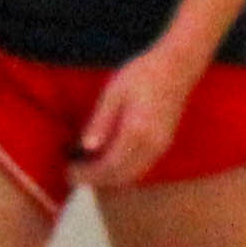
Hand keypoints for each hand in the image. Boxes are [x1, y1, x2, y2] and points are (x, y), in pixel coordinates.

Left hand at [69, 45, 199, 189]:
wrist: (178, 66)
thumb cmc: (142, 74)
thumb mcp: (113, 94)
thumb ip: (100, 122)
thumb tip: (86, 148)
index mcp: (137, 131)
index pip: (108, 166)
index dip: (87, 174)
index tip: (68, 172)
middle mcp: (152, 145)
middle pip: (120, 176)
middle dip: (95, 180)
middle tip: (72, 174)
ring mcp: (161, 147)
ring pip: (132, 175)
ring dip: (108, 178)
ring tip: (86, 170)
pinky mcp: (164, 144)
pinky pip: (141, 168)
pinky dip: (122, 171)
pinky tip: (106, 163)